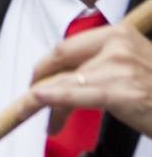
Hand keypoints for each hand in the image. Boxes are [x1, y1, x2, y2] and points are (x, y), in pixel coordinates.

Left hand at [30, 22, 151, 136]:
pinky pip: (77, 95)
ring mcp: (121, 68)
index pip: (67, 47)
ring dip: (44, 106)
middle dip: (37, 82)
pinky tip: (38, 102)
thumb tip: (65, 79)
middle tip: (26, 104)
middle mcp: (119, 46)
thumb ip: (100, 66)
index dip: (45, 66)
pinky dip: (54, 99)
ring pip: (65, 82)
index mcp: (120, 35)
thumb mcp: (130, 68)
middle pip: (60, 60)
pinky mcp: (123, 92)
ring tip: (42, 122)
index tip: (35, 81)